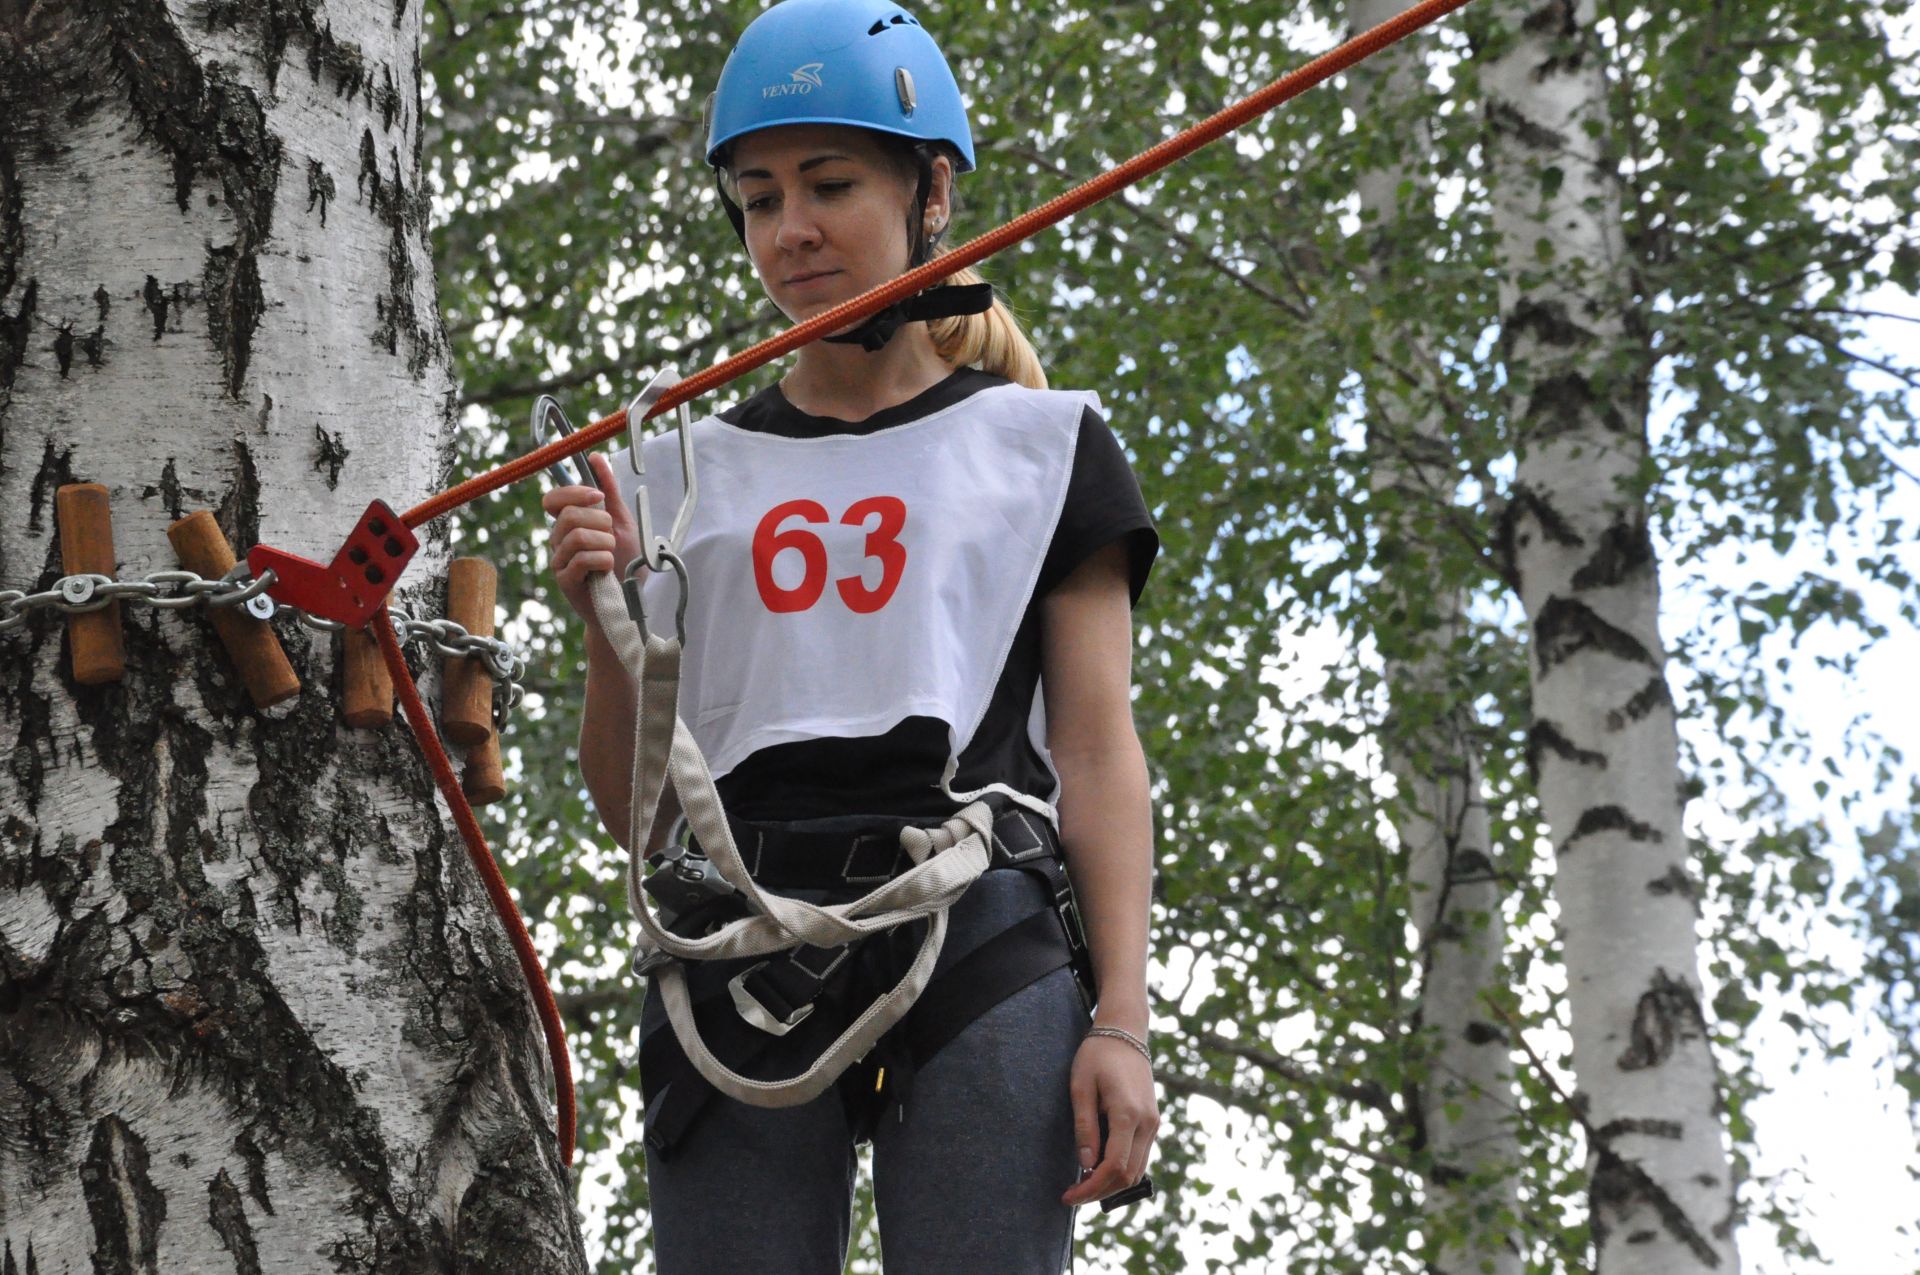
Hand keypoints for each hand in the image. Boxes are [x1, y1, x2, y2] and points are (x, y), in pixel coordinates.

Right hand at [542, 452, 640, 626]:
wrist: (629, 604)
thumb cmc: (624, 564)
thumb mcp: (623, 522)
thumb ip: (610, 492)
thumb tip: (595, 456)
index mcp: (569, 524)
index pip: (554, 499)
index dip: (574, 493)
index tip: (599, 497)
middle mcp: (559, 541)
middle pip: (568, 515)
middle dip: (600, 522)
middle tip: (612, 537)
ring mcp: (559, 561)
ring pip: (577, 536)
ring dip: (605, 543)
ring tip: (612, 556)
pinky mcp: (565, 581)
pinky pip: (583, 559)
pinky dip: (604, 560)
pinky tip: (608, 569)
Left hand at [1060, 1030, 1157, 1206]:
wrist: (1125, 1033)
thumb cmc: (1097, 1056)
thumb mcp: (1081, 1087)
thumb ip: (1084, 1126)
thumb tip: (1086, 1164)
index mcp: (1128, 1114)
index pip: (1113, 1167)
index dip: (1091, 1188)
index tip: (1068, 1195)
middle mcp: (1147, 1123)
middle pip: (1127, 1175)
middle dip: (1099, 1191)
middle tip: (1072, 1195)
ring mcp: (1154, 1123)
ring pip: (1137, 1170)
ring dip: (1111, 1183)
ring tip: (1083, 1184)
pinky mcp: (1153, 1122)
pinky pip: (1140, 1157)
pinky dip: (1121, 1169)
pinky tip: (1098, 1167)